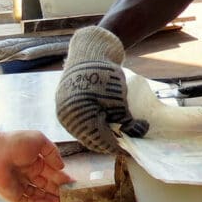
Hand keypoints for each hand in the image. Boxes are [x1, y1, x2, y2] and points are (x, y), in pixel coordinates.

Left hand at [0, 130, 71, 201]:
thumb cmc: (15, 143)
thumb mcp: (39, 141)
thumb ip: (53, 153)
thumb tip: (62, 166)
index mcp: (35, 161)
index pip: (52, 172)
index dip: (63, 178)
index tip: (73, 184)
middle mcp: (29, 174)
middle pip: (47, 185)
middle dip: (59, 190)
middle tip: (71, 196)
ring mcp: (22, 186)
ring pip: (40, 195)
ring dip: (51, 199)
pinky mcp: (14, 196)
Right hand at [55, 27, 149, 153]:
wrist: (90, 50)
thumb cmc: (106, 75)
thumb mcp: (119, 101)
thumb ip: (127, 122)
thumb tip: (138, 135)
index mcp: (79, 118)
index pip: (100, 141)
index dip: (117, 147)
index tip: (131, 151)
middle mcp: (67, 117)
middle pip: (91, 139)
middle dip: (109, 141)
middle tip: (126, 142)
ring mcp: (64, 110)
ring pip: (85, 131)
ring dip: (100, 133)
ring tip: (117, 132)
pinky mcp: (65, 103)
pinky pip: (80, 121)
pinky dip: (93, 124)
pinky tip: (105, 121)